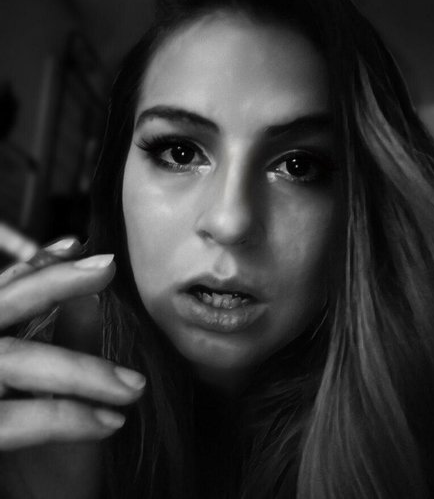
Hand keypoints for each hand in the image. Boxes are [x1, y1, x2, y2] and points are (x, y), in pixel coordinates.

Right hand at [0, 238, 144, 449]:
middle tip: (108, 265)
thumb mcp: (23, 377)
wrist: (17, 487)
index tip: (77, 243)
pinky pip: (20, 419)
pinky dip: (68, 416)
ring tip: (135, 385)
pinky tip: (110, 420)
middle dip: (53, 280)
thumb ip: (42, 336)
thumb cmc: (13, 425)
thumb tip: (85, 295)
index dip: (36, 264)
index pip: (2, 291)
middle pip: (3, 305)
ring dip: (83, 369)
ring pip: (20, 359)